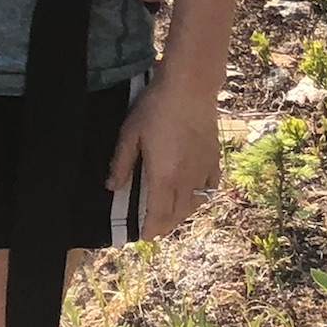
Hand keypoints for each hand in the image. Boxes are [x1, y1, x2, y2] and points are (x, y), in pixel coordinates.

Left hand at [108, 78, 219, 238]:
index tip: (145, 237)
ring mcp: (203, 171)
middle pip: (177, 214)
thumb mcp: (130, 134)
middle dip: (165, 226)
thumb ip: (122, 163)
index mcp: (163, 178)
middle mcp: (186, 181)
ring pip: (195, 205)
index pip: (158, 215)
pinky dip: (201, 198)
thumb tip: (112, 187)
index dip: (151, 230)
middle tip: (154, 229)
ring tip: (170, 215)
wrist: (190, 89)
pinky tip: (195, 196)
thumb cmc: (155, 108)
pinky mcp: (215, 161)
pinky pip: (210, 189)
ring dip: (182, 215)